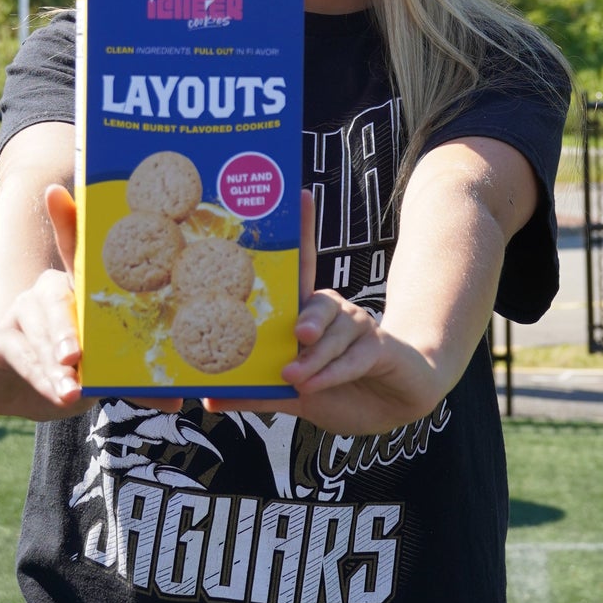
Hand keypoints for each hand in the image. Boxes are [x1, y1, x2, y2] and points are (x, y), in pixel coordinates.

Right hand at [0, 185, 183, 420]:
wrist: (24, 391)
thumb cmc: (76, 367)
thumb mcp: (108, 368)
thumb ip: (135, 378)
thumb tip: (177, 401)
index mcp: (79, 287)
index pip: (72, 247)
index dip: (64, 219)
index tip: (52, 192)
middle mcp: (47, 291)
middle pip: (55, 295)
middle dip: (65, 325)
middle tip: (75, 353)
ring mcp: (20, 312)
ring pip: (38, 331)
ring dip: (53, 363)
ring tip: (72, 387)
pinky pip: (20, 355)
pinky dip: (40, 377)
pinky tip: (57, 394)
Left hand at [203, 192, 438, 435]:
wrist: (393, 408)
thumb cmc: (340, 392)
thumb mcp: (293, 394)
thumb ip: (257, 393)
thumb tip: (210, 399)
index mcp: (311, 316)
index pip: (303, 267)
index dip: (304, 230)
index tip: (300, 194)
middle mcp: (335, 314)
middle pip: (317, 303)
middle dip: (307, 317)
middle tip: (296, 335)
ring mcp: (360, 327)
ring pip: (333, 333)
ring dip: (315, 358)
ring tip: (296, 377)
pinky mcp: (381, 346)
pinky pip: (354, 355)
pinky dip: (333, 372)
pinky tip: (316, 384)